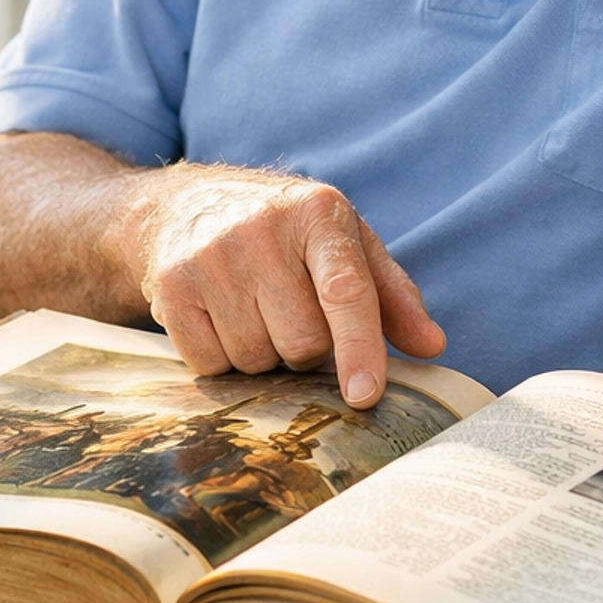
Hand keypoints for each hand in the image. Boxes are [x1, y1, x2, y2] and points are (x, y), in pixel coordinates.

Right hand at [129, 165, 443, 402]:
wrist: (185, 207)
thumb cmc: (286, 234)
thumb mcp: (344, 243)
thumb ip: (392, 294)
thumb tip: (432, 345)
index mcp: (318, 214)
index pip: (345, 291)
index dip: (359, 348)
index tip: (365, 395)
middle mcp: (262, 230)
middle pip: (303, 342)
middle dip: (306, 347)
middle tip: (292, 311)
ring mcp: (210, 258)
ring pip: (256, 359)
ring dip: (264, 353)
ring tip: (255, 309)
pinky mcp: (171, 288)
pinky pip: (211, 365)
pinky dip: (222, 358)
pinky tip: (221, 317)